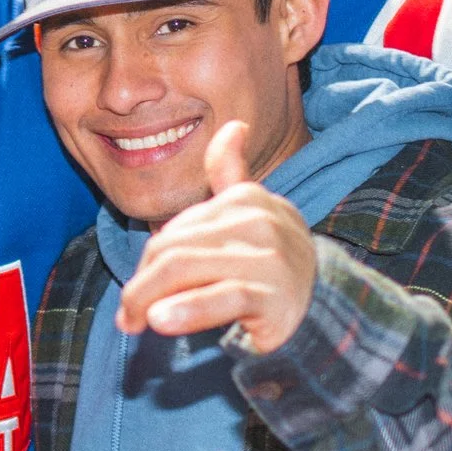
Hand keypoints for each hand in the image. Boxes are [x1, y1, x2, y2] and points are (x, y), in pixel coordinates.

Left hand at [116, 121, 315, 355]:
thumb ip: (231, 174)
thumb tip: (234, 126)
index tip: (132, 299)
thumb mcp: (250, 216)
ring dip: (149, 298)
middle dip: (141, 286)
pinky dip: (186, 310)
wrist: (324, 311)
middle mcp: (259, 221)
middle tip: (127, 319)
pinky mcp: (276, 294)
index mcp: (247, 199)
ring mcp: (269, 257)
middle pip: (173, 249)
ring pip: (185, 269)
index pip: (174, 231)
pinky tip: (162, 321)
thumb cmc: (271, 265)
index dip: (146, 265)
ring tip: (134, 324)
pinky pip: (221, 297)